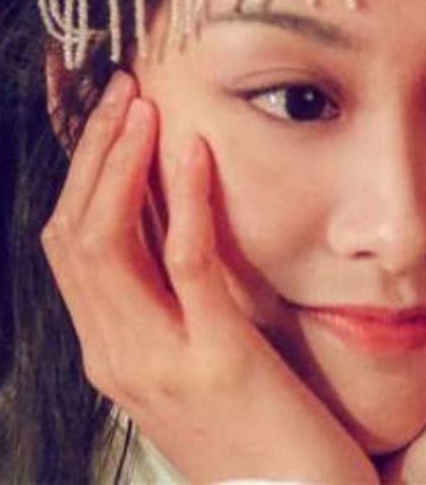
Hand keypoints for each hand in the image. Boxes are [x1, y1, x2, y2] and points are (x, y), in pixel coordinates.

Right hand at [41, 71, 379, 484]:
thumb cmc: (256, 431)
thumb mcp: (196, 363)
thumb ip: (176, 304)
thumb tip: (178, 229)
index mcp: (114, 349)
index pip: (73, 244)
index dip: (81, 173)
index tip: (107, 116)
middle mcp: (117, 353)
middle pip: (75, 231)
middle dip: (91, 153)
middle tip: (120, 90)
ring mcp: (158, 360)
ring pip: (107, 241)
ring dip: (120, 163)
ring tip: (140, 104)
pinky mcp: (215, 362)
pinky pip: (186, 264)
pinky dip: (183, 200)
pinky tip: (193, 150)